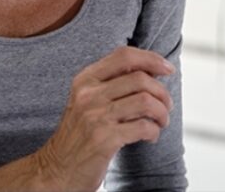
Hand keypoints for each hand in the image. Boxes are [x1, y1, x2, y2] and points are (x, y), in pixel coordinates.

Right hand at [34, 47, 175, 190]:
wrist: (56, 170)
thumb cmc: (79, 134)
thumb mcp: (87, 100)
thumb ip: (112, 83)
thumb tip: (151, 69)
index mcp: (85, 80)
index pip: (124, 55)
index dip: (151, 59)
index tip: (167, 69)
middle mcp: (88, 95)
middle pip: (140, 78)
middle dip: (162, 93)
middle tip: (166, 106)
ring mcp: (95, 117)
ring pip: (146, 101)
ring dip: (162, 113)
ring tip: (161, 122)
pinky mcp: (104, 139)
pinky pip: (143, 127)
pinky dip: (154, 131)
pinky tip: (150, 137)